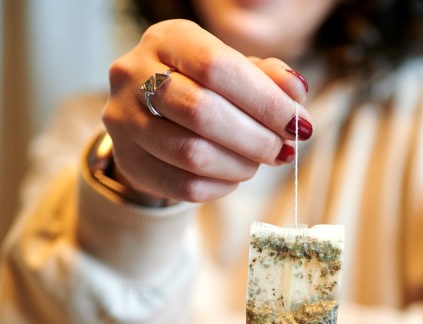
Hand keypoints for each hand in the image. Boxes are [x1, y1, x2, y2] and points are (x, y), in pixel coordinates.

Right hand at [101, 19, 311, 204]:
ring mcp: (125, 120)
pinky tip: (234, 175)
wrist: (150, 118)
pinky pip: (184, 185)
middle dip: (255, 137)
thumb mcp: (233, 70)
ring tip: (258, 161)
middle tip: (282, 149)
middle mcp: (134, 74)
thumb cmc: (201, 88)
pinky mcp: (129, 161)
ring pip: (192, 154)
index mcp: (167, 39)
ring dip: (240, 164)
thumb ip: (266, 76)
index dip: (264, 99)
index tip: (296, 122)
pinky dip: (221, 186)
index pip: (217, 67)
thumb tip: (296, 92)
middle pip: (202, 112)